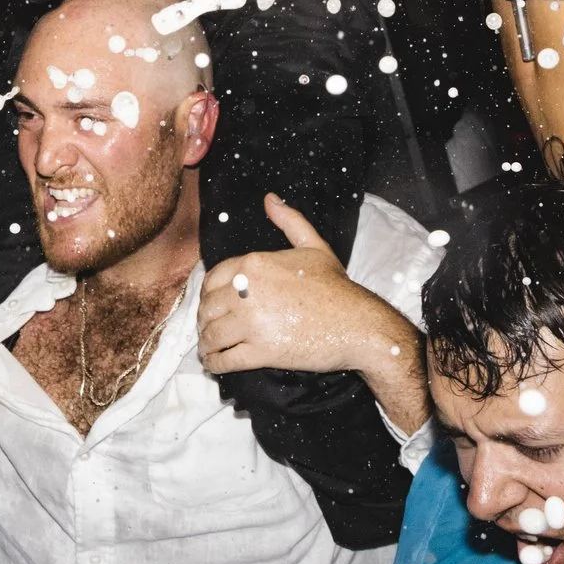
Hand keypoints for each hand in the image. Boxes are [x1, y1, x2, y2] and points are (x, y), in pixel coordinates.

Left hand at [201, 196, 408, 379]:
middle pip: (208, 308)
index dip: (207, 294)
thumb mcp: (314, 246)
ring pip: (212, 335)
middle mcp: (247, 290)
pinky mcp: (261, 352)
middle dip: (204, 321)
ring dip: (206, 344)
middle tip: (208, 329)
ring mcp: (252, 323)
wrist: (358, 324)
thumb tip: (270, 199)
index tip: (211, 305)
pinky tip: (216, 364)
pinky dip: (215, 364)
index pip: (212, 278)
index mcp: (254, 263)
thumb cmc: (337, 287)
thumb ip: (289, 221)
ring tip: (209, 349)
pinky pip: (225, 359)